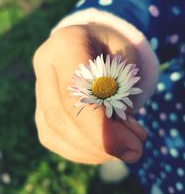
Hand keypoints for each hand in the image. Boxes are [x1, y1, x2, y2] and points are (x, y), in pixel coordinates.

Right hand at [33, 24, 146, 163]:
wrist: (93, 43)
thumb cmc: (113, 49)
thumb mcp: (128, 57)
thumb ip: (125, 93)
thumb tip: (124, 138)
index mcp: (66, 44)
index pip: (75, 92)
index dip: (100, 126)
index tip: (132, 147)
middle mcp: (45, 65)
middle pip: (60, 115)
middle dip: (99, 143)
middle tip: (135, 151)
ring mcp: (38, 87)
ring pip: (54, 131)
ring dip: (91, 150)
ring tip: (124, 148)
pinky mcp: (40, 106)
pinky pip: (53, 137)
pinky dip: (80, 151)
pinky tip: (103, 150)